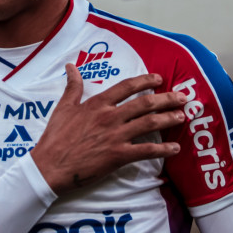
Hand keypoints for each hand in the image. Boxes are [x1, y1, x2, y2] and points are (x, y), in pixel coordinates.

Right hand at [30, 63, 185, 195]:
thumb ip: (72, 86)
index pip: (127, 86)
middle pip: (144, 103)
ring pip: (149, 123)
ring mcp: (115, 136)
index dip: (145, 80)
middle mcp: (109, 117)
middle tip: (183, 98)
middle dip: (167, 99)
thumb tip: (71, 66)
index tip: (158, 78)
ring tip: (182, 117)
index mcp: (97, 103)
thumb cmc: (55, 138)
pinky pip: (146, 150)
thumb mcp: (62, 107)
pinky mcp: (118, 156)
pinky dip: (163, 149)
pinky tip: (175, 148)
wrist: (50, 166)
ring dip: (168, 119)